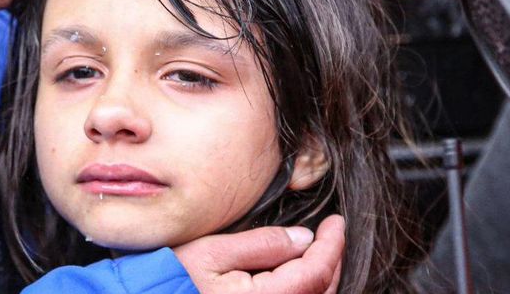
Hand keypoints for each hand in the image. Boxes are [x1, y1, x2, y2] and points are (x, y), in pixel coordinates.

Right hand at [174, 215, 344, 293]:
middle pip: (323, 290)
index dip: (332, 245)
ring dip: (323, 277)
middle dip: (332, 260)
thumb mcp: (213, 253)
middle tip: (331, 234)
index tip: (336, 223)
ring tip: (319, 252)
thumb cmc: (173, 280)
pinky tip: (302, 275)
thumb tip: (303, 238)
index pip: (315, 271)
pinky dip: (309, 290)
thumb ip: (261, 245)